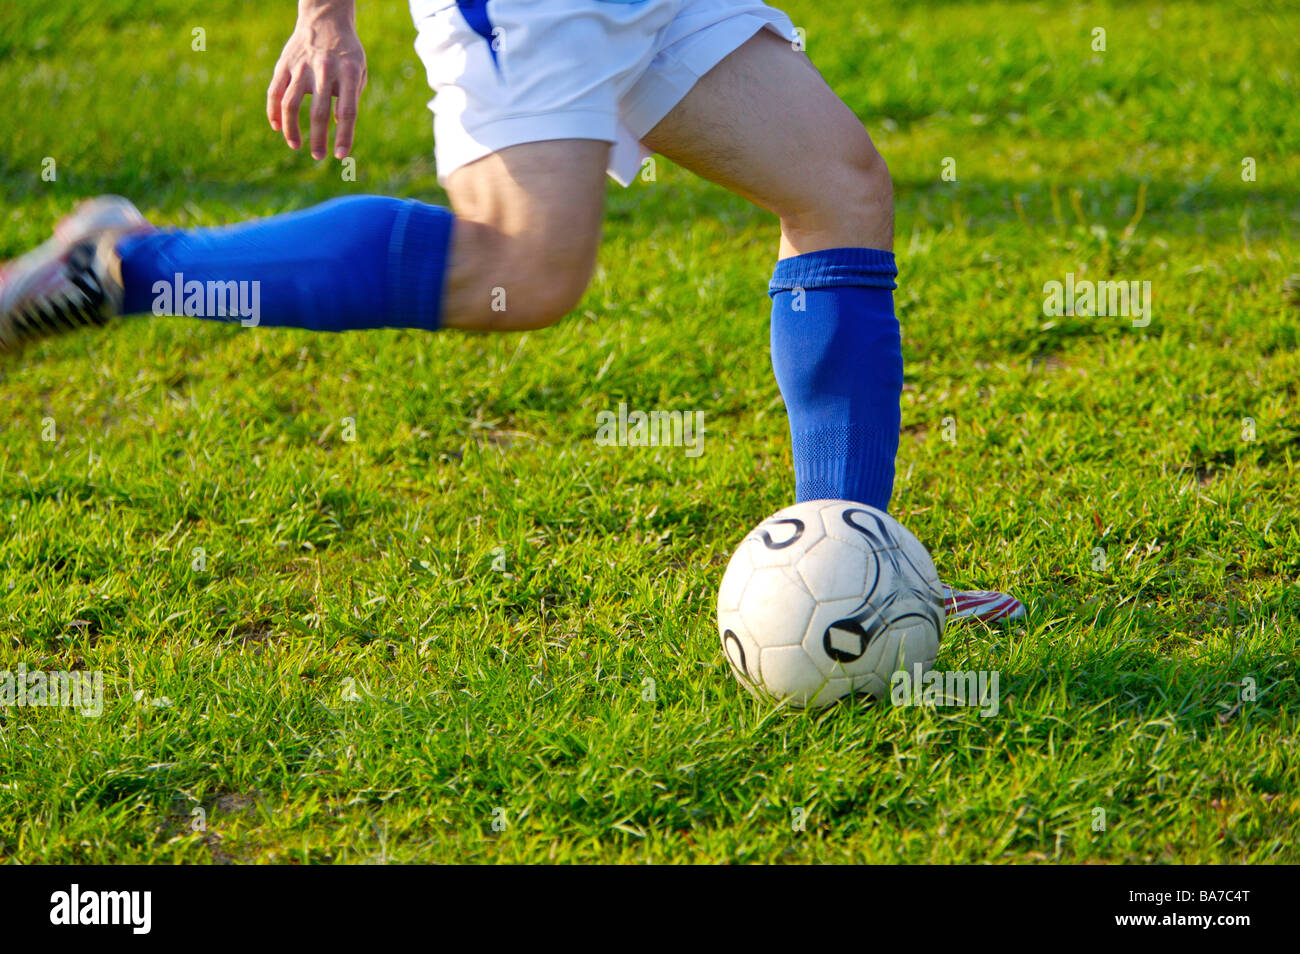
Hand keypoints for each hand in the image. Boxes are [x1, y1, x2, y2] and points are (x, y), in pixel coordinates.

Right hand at [266, 3, 366, 159]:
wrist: (325, 17)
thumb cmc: (347, 53)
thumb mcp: (359, 71)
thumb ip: (350, 98)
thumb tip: (337, 127)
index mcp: (348, 72)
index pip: (347, 111)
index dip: (344, 136)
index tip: (341, 155)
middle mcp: (324, 69)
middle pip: (319, 112)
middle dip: (318, 139)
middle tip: (318, 156)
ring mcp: (301, 66)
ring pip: (291, 104)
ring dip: (292, 129)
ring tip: (296, 145)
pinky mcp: (284, 64)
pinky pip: (275, 92)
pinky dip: (273, 112)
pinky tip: (277, 127)